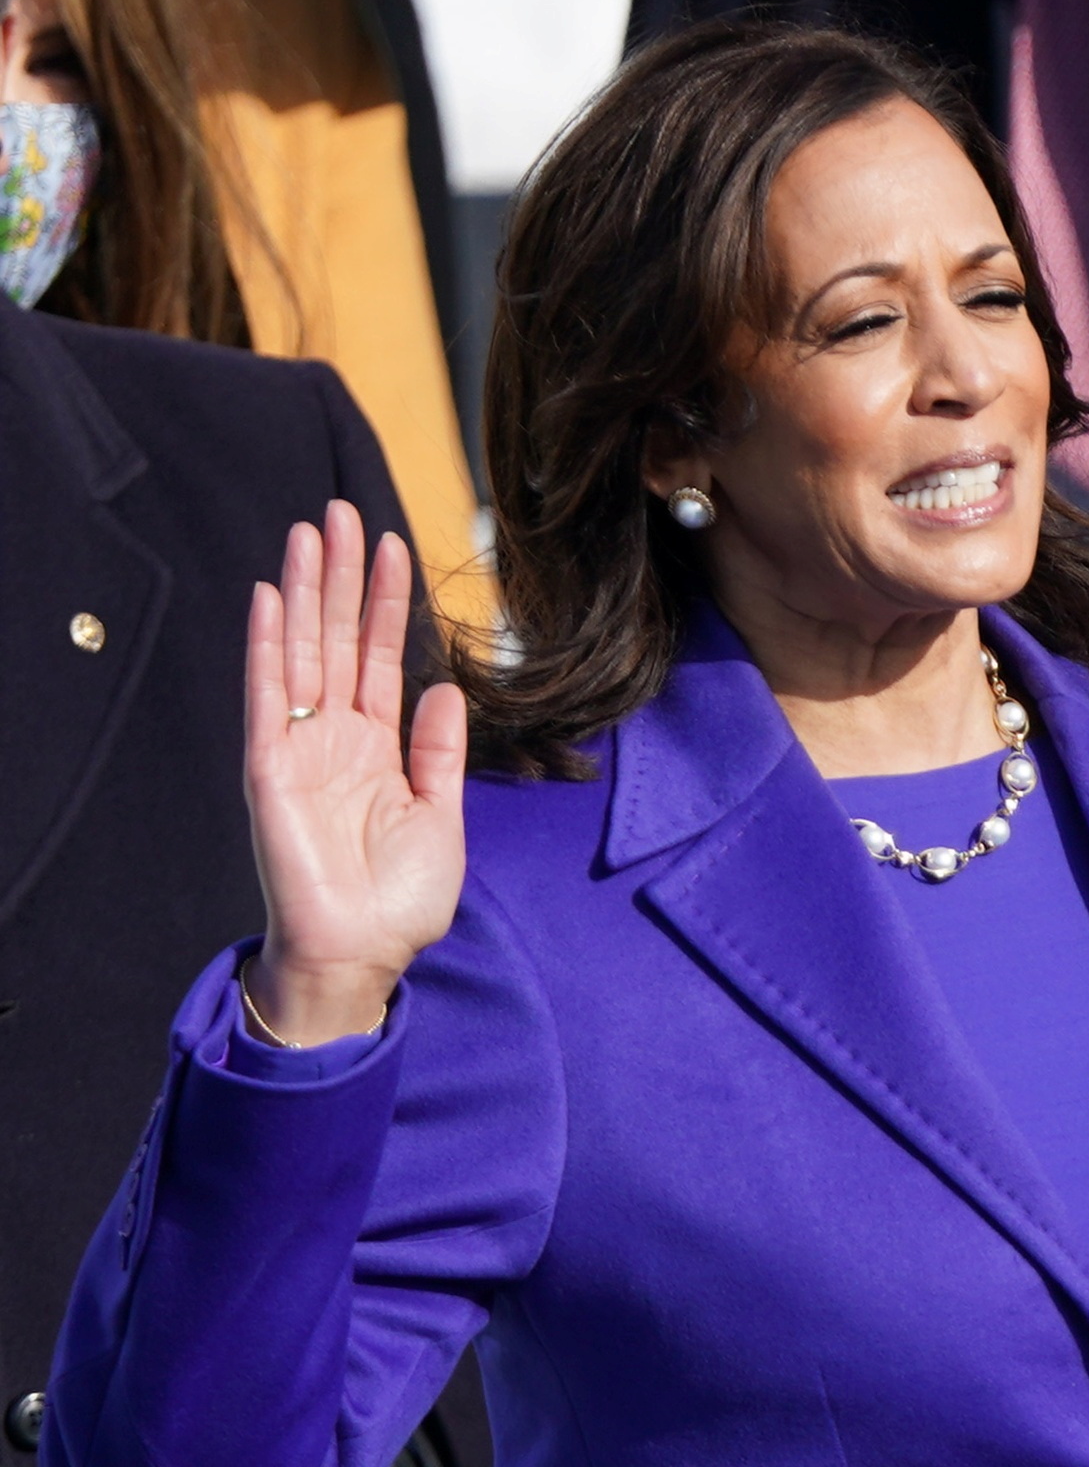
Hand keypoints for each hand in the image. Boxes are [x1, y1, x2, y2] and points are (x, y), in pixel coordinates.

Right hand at [244, 503, 465, 1043]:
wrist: (363, 955)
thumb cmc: (399, 899)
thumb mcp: (441, 816)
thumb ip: (439, 753)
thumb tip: (443, 690)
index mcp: (378, 747)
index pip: (381, 658)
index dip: (386, 603)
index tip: (393, 547)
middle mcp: (336, 738)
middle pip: (338, 639)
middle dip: (341, 577)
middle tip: (342, 511)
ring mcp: (300, 748)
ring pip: (302, 652)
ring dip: (303, 592)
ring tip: (308, 533)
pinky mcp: (270, 768)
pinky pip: (267, 696)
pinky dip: (267, 647)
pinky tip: (268, 598)